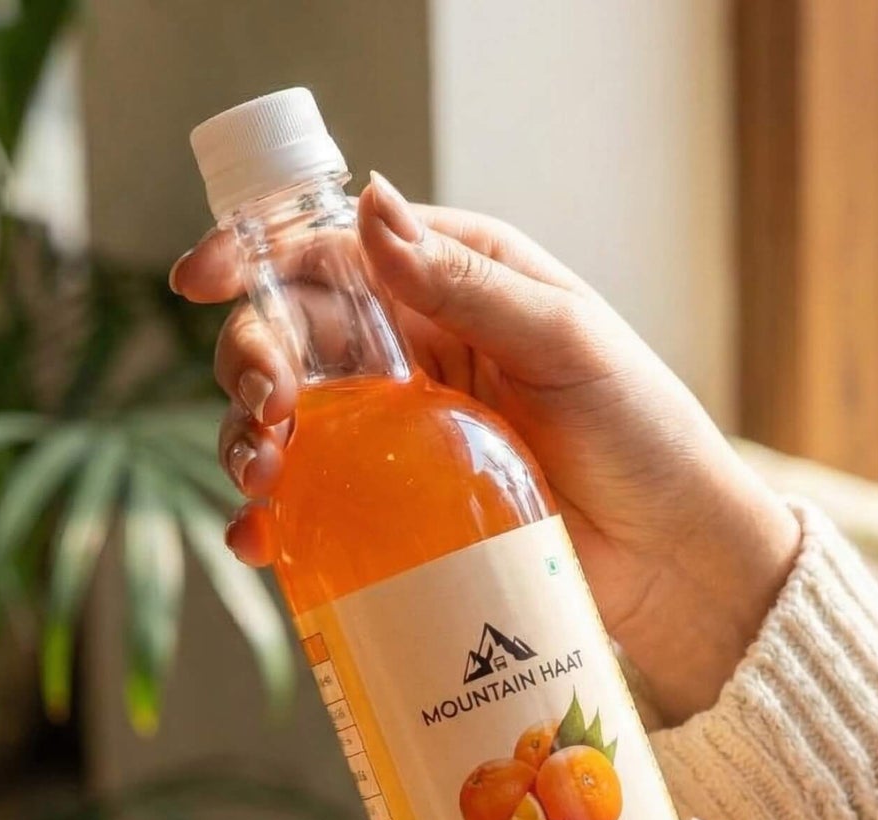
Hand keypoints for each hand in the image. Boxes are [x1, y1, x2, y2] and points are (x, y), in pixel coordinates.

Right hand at [170, 174, 800, 723]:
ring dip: (252, 440)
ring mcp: (403, 436)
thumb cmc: (641, 432)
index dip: (258, 257)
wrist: (673, 555)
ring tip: (263, 470)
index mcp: (453, 283)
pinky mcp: (401, 511)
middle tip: (266, 404)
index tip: (204, 279)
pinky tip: (264, 537)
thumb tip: (370, 207)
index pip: (336, 251)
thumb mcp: (565, 339)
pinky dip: (280, 521)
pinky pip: (320, 505)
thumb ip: (467, 280)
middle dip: (254, 362)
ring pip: (295, 422)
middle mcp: (416, 351)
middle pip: (295, 338)